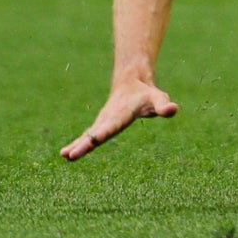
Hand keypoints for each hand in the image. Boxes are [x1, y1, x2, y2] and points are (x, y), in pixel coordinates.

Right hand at [61, 76, 178, 160]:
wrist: (131, 82)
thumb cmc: (147, 94)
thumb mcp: (158, 98)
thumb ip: (164, 105)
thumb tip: (173, 109)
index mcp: (121, 114)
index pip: (111, 127)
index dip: (102, 134)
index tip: (92, 141)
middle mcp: (108, 119)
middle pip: (94, 134)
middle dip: (83, 145)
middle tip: (69, 155)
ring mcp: (102, 123)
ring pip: (88, 136)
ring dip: (77, 146)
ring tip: (65, 155)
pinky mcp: (100, 126)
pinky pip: (88, 137)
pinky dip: (78, 144)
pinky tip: (67, 155)